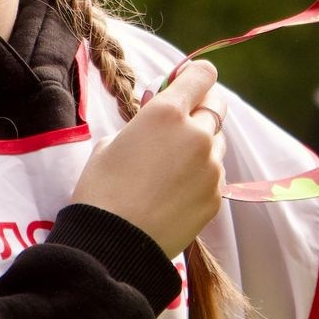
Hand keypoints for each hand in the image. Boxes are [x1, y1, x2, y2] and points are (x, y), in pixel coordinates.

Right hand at [73, 60, 226, 256]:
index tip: (188, 81)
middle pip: (216, 106)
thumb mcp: (111, 143)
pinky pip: (214, 175)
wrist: (114, 243)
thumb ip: (142, 125)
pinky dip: (201, 175)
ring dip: (202, 144)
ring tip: (172, 165)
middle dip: (202, 107)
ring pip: (216, 142)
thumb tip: (155, 123)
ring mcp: (212, 167)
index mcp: (167, 113)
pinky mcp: (216, 196)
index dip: (196, 76)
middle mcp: (197, 134)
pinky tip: (176, 191)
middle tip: (182, 120)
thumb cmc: (101, 189)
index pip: (202, 75)